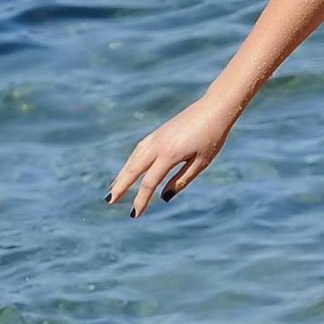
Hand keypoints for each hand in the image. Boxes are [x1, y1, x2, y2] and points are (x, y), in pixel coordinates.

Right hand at [106, 95, 236, 217]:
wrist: (214, 108)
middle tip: (109, 201)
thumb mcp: (201, 162)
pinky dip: (131, 161)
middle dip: (120, 186)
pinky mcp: (158, 133)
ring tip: (114, 188)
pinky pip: (139, 149)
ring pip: (133, 158)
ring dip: (122, 174)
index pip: (149, 182)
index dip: (141, 200)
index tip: (135, 214)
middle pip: (133, 169)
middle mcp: (157, 145)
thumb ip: (181, 180)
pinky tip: (129, 169)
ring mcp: (156, 137)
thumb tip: (163, 198)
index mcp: (169, 155)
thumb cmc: (212, 137)